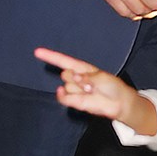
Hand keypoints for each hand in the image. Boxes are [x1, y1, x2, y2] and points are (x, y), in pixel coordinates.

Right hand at [34, 47, 156, 133]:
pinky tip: (70, 95)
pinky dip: (65, 97)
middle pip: (65, 75)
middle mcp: (76, 78)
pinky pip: (64, 98)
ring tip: (92, 93)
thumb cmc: (113, 87)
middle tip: (91, 85)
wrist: (119, 103)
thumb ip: (87, 77)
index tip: (37, 52)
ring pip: (67, 87)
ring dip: (79, 90)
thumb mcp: (101, 76)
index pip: (63, 61)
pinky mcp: (76, 102)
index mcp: (82, 68)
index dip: (50, 56)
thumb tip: (76, 79)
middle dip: (77, 79)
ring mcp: (75, 90)